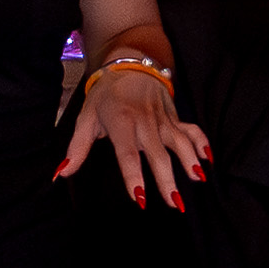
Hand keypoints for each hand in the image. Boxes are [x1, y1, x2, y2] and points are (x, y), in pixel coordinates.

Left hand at [52, 60, 207, 208]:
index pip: (128, 155)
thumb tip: (61, 173)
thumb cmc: (105, 95)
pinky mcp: (174, 116)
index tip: (140, 198)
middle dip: (167, 179)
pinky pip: (191, 130)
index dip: (134, 177)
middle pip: (157, 154)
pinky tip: (207, 159)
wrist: (130, 64)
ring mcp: (163, 119)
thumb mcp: (86, 117)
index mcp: (121, 123)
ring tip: (197, 180)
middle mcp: (145, 122)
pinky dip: (201, 143)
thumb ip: (77, 148)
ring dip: (189, 161)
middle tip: (174, 204)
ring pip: (179, 142)